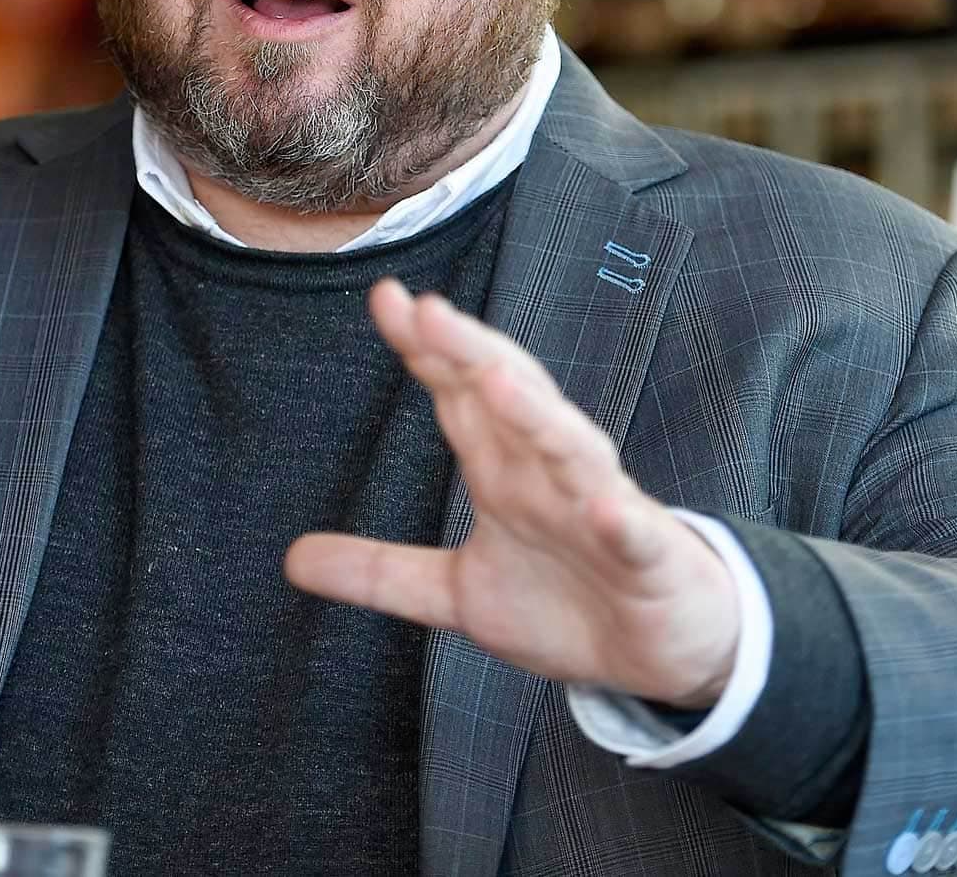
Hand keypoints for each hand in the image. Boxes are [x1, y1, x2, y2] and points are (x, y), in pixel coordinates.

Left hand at [284, 279, 739, 707]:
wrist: (664, 657)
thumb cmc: (568, 604)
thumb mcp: (457, 593)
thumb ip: (381, 572)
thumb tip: (291, 560)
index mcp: (505, 470)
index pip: (460, 394)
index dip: (424, 350)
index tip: (384, 299)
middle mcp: (550, 473)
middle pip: (509, 398)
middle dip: (470, 353)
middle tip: (425, 310)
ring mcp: (601, 509)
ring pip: (571, 449)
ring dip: (537, 414)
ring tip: (498, 380)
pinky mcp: (646, 558)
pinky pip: (632, 534)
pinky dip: (620, 519)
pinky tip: (604, 504)